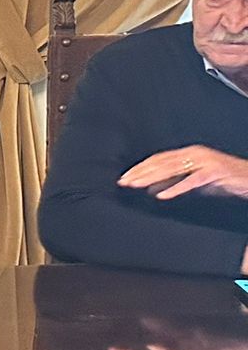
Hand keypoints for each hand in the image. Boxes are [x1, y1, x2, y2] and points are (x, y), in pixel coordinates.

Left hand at [119, 145, 247, 201]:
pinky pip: (191, 181)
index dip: (140, 167)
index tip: (124, 177)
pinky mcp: (215, 172)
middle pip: (161, 163)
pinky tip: (162, 195)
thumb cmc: (226, 179)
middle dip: (140, 172)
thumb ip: (176, 181)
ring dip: (151, 178)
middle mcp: (195, 153)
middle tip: (123, 182)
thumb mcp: (196, 180)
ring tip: (135, 185)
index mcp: (189, 153)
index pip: (158, 159)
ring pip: (172, 169)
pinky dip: (175, 188)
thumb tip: (153, 188)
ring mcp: (205, 161)